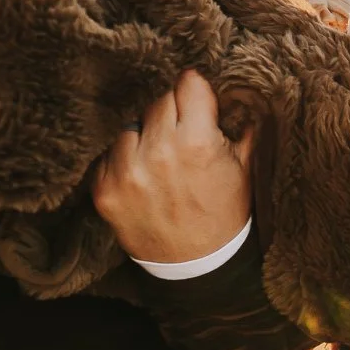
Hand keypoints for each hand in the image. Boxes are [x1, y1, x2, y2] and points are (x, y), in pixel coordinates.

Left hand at [94, 70, 254, 262]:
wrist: (198, 266)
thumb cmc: (225, 213)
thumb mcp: (245, 168)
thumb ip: (242, 124)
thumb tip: (239, 91)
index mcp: (198, 142)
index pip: (187, 83)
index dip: (196, 94)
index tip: (198, 106)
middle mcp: (159, 152)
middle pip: (158, 100)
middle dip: (172, 115)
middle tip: (182, 140)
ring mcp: (127, 172)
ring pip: (130, 125)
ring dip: (144, 138)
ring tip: (160, 162)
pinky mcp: (104, 190)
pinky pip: (108, 154)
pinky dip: (124, 162)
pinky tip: (143, 180)